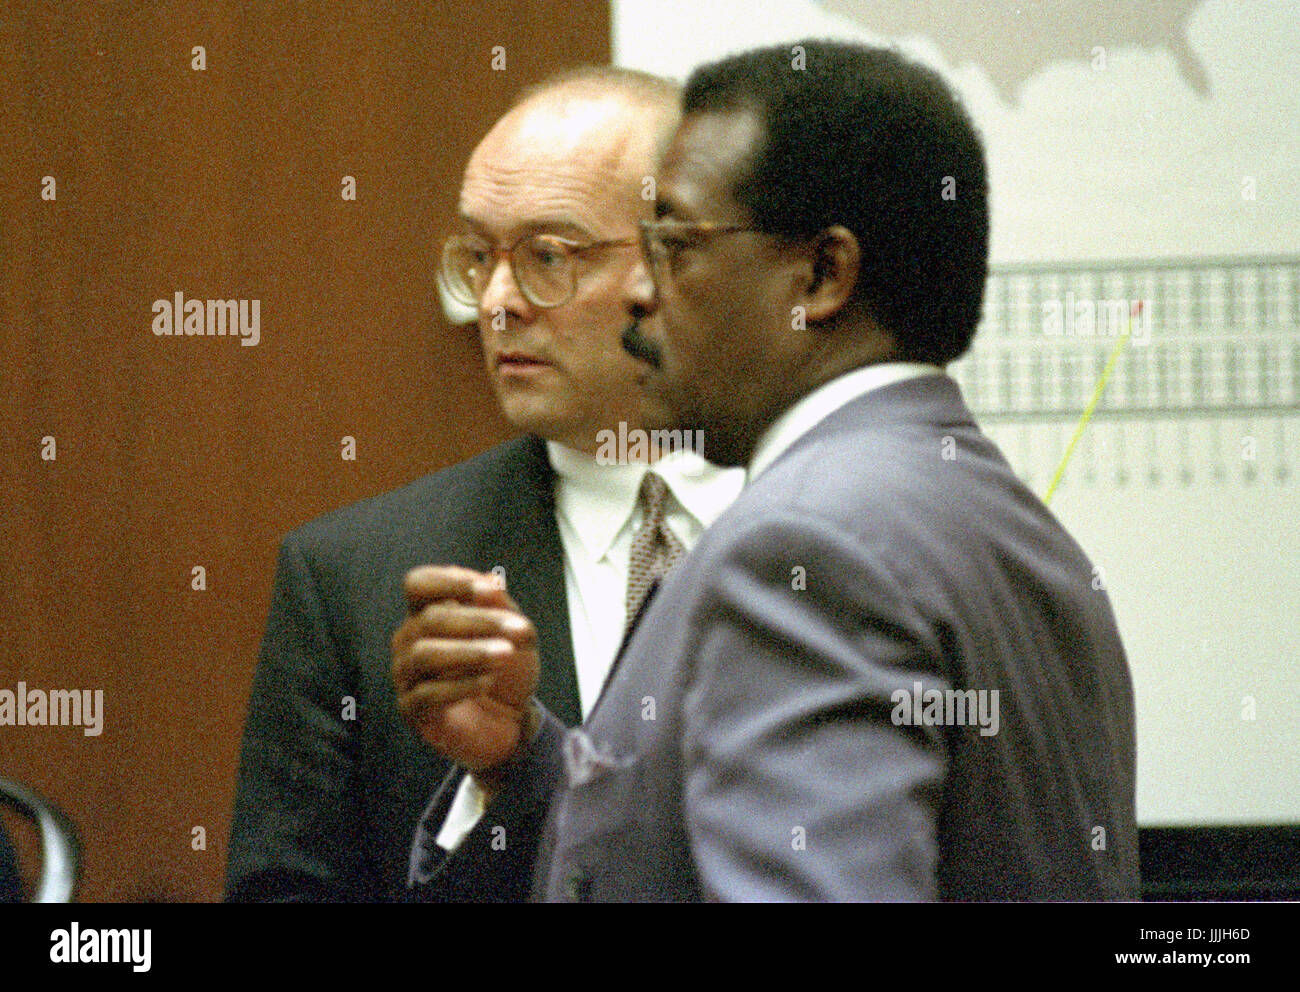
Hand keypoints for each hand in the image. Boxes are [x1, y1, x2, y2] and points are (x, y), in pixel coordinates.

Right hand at [392, 565, 538, 773]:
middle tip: (519, 629)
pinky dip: (461, 685)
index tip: (490, 591)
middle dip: (479, 621)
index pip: (418, 584)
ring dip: (470, 652)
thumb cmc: (508, 671)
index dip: (449, 582)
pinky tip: (488, 682)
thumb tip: (490, 580)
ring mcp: (406, 675)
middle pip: (430, 619)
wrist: (512, 722)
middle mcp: (409, 640)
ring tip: (505, 654)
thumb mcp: (517, 635)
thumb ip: (503, 607)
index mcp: (429, 613)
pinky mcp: (411, 710)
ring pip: (424, 654)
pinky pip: (427, 694)